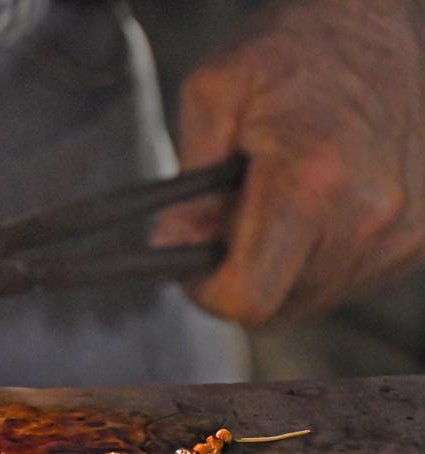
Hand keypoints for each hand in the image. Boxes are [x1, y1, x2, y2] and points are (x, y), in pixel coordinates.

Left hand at [152, 0, 424, 325]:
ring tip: (275, 205)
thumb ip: (186, 186)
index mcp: (311, 182)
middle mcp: (368, 215)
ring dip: (281, 269)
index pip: (250, 298)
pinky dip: (320, 259)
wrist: (382, 22)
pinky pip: (350, 281)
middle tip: (230, 223)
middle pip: (279, 307)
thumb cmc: (294, 49)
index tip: (193, 266)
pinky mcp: (421, 237)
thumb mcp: (213, 94)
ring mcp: (404, 231)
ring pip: (314, 300)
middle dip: (241, 276)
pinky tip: (314, 209)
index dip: (208, 293)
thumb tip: (172, 248)